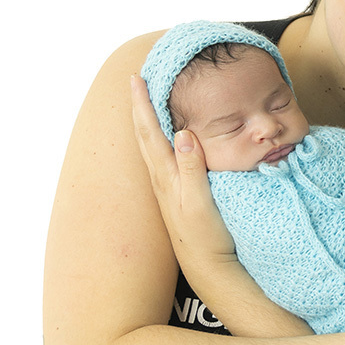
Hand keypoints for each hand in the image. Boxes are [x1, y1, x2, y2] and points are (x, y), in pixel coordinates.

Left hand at [130, 75, 236, 267]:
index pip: (150, 131)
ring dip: (147, 120)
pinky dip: (159, 137)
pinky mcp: (175, 194)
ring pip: (151, 145)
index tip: (137, 78)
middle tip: (137, 80)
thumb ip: (192, 168)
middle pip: (145, 134)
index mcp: (166, 174)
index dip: (143, 103)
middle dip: (140, 105)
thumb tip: (182, 133)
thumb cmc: (206, 236)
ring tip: (148, 101)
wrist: (208, 267)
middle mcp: (161, 178)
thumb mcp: (200, 202)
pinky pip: (161, 156)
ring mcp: (166, 187)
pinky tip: (167, 137)